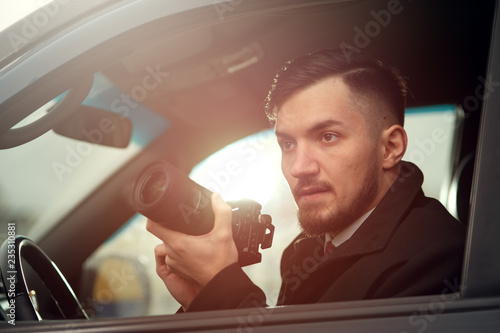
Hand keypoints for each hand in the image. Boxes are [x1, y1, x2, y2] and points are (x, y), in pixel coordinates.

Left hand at [147, 192, 238, 308]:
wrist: (222, 285)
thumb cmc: (221, 263)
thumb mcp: (225, 234)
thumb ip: (222, 212)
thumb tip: (216, 197)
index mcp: (178, 243)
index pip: (152, 226)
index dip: (153, 215)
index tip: (159, 210)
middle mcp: (171, 254)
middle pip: (163, 233)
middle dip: (173, 227)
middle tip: (186, 224)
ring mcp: (173, 263)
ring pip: (168, 245)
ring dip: (177, 239)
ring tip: (193, 237)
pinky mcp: (177, 271)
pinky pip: (172, 256)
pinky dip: (179, 251)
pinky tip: (193, 249)